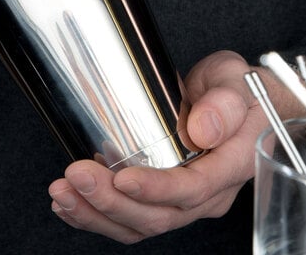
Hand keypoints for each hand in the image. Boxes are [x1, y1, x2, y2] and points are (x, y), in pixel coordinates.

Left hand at [48, 50, 304, 243]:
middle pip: (158, 215)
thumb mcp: (236, 81)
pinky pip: (131, 218)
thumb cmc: (239, 90)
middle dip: (112, 202)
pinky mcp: (163, 195)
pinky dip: (97, 216)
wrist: (242, 103)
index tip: (121, 178)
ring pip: (140, 224)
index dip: (155, 189)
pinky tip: (70, 204)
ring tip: (63, 193)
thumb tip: (202, 131)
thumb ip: (225, 102)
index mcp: (229, 167)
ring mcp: (184, 199)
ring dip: (97, 214)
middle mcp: (206, 193)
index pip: (191, 189)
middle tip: (76, 176)